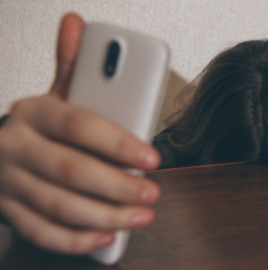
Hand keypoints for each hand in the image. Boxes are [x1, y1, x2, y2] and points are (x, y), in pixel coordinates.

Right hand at [0, 13, 160, 253]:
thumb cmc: (39, 126)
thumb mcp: (54, 93)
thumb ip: (72, 66)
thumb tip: (76, 23)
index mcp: (34, 113)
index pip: (79, 125)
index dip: (118, 143)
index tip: (152, 158)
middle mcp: (17, 147)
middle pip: (72, 170)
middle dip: (118, 186)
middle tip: (152, 192)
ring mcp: (11, 183)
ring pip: (60, 206)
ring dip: (107, 215)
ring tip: (142, 216)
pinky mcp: (11, 211)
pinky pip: (41, 232)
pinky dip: (76, 239)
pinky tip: (107, 236)